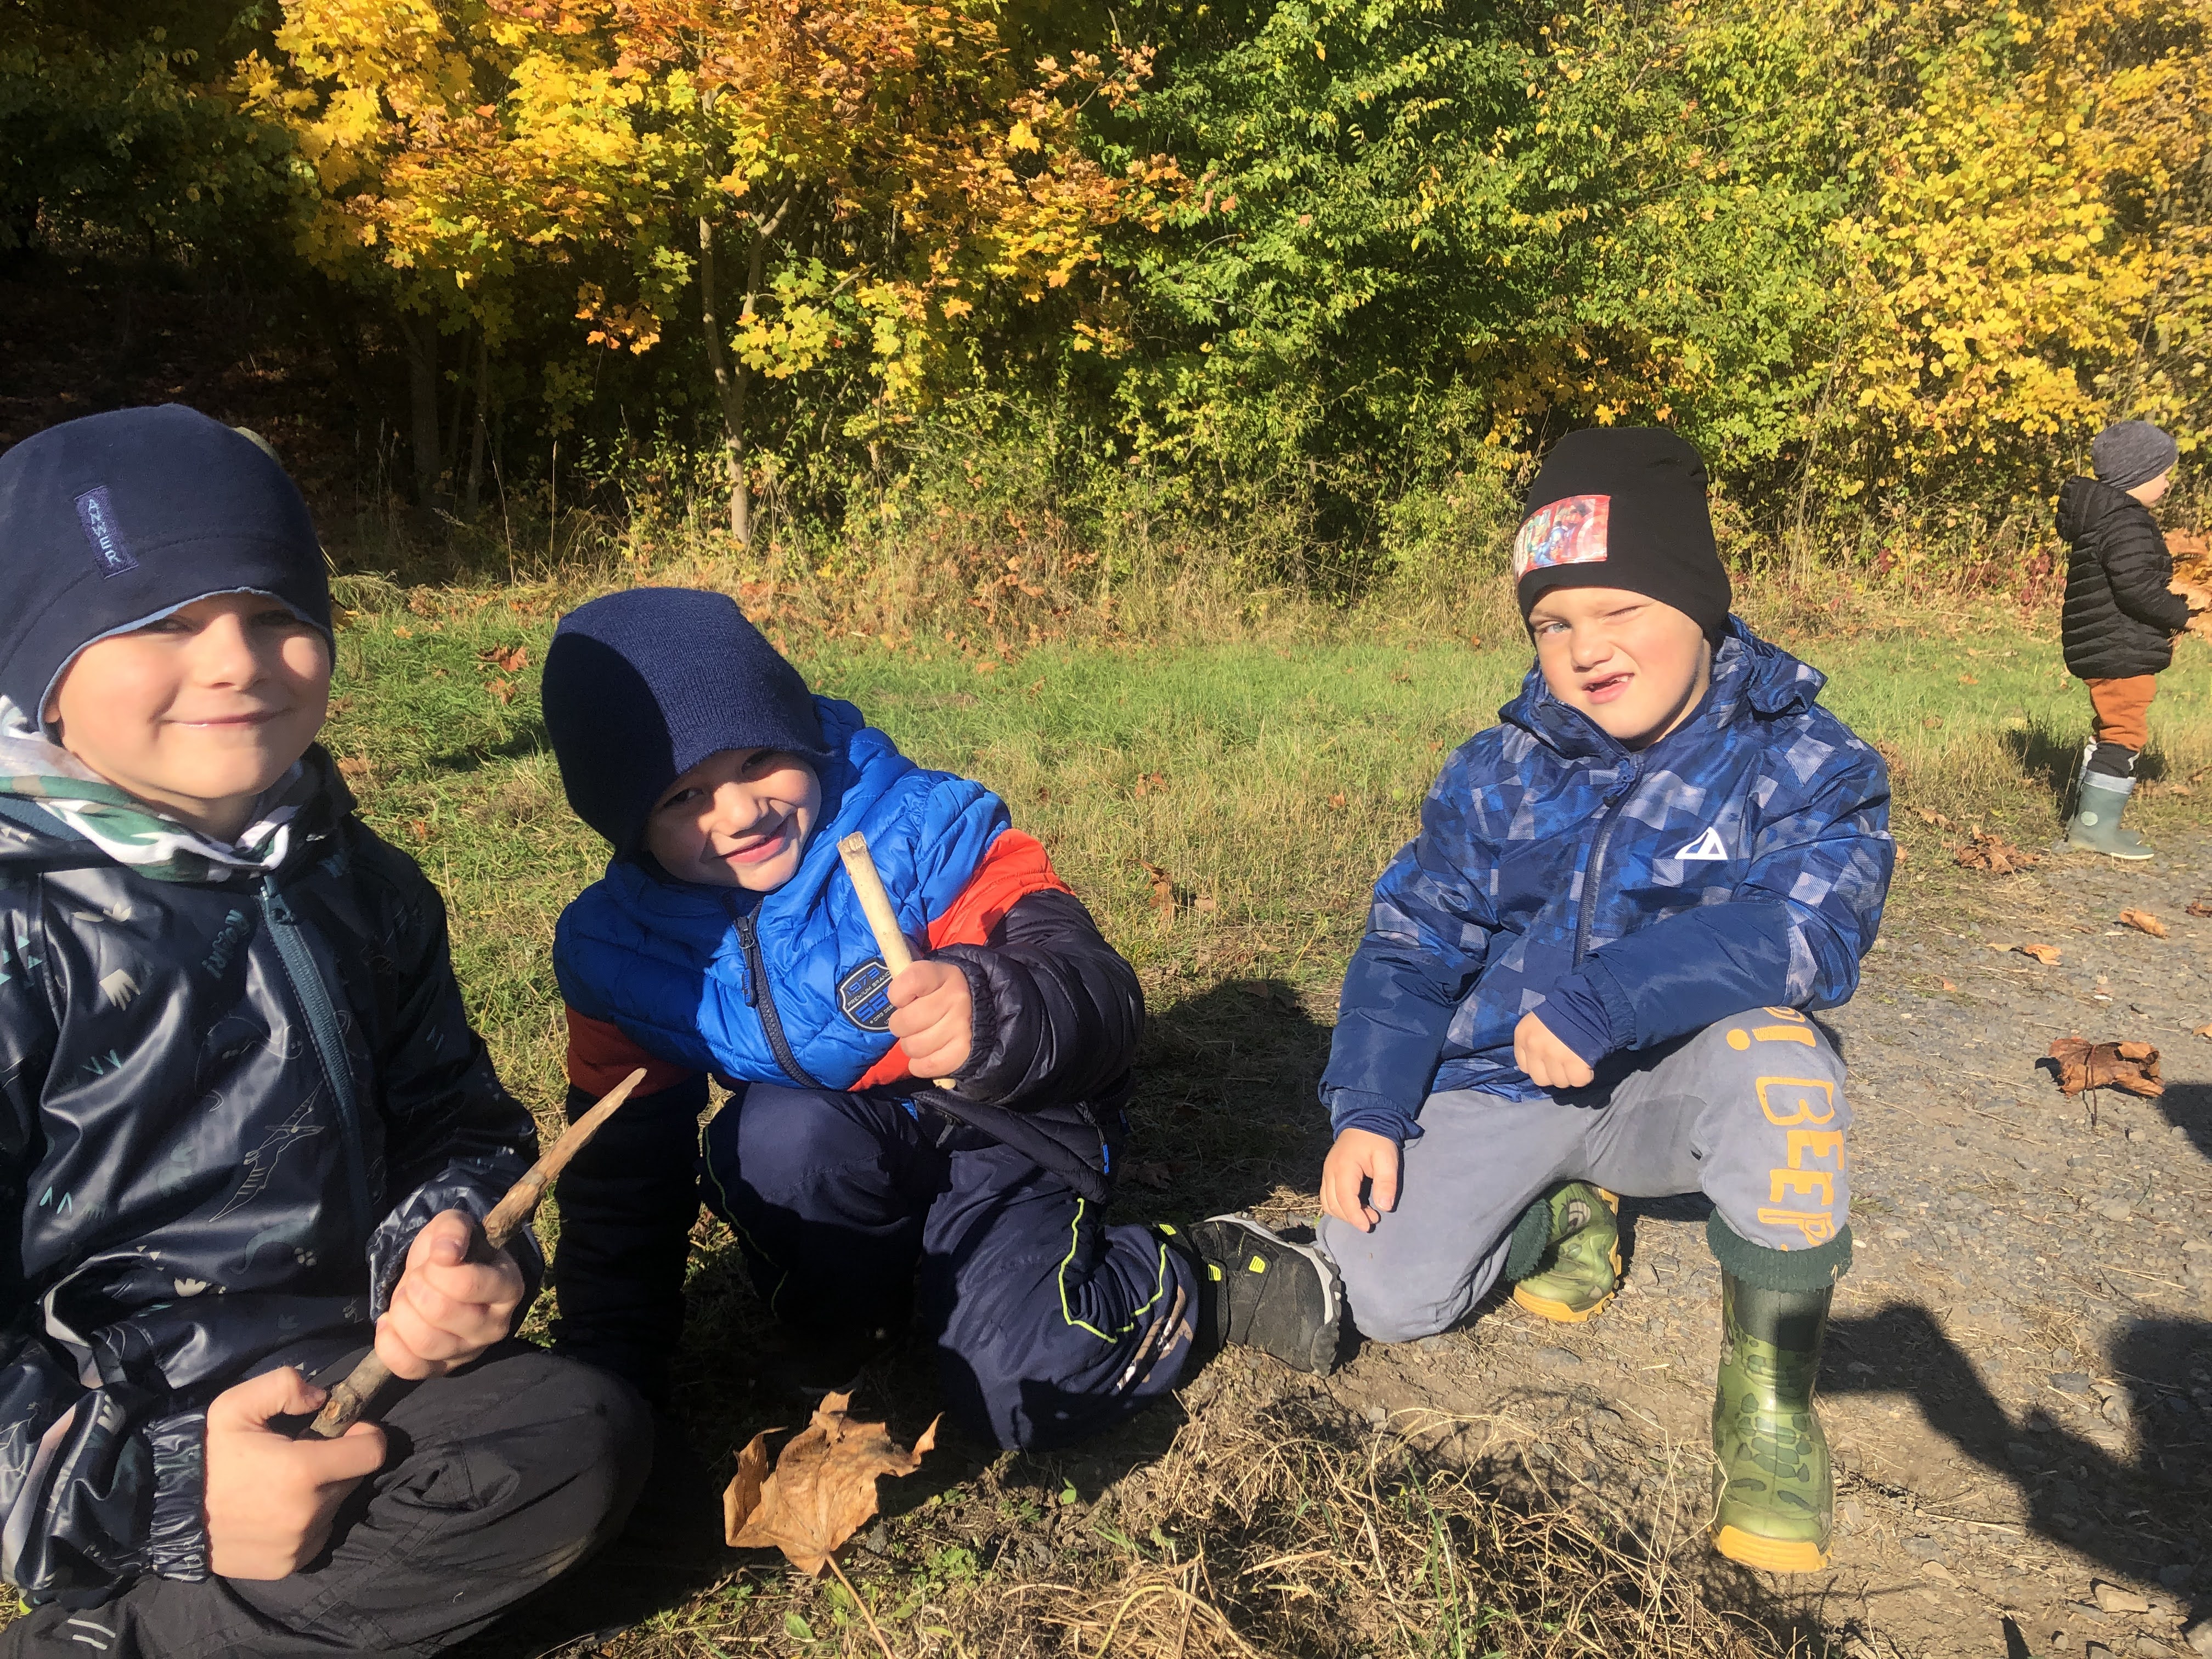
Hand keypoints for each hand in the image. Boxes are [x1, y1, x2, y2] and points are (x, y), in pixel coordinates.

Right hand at [205, 1367, 384, 1579]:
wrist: (162, 1514)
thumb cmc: (205, 1456)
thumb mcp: (235, 1405)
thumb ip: (284, 1386)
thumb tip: (322, 1397)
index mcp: (302, 1472)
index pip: (373, 1452)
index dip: (364, 1435)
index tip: (343, 1429)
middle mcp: (308, 1513)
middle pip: (353, 1479)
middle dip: (337, 1462)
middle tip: (302, 1455)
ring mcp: (298, 1545)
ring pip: (335, 1507)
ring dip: (322, 1493)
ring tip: (281, 1485)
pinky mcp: (287, 1566)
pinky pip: (316, 1536)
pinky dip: (306, 1522)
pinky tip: (274, 1512)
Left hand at [373, 1209, 523, 1382]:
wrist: (441, 1277)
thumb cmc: (453, 1251)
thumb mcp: (453, 1226)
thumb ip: (453, 1229)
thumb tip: (446, 1253)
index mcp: (508, 1287)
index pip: (466, 1285)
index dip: (436, 1270)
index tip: (434, 1259)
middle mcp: (495, 1326)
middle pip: (441, 1313)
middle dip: (415, 1288)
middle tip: (416, 1278)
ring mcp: (469, 1352)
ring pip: (425, 1342)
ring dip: (402, 1313)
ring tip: (405, 1299)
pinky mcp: (443, 1370)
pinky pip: (409, 1368)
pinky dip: (388, 1343)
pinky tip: (389, 1323)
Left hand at [886, 959, 972, 1077]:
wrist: (985, 1009)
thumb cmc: (945, 994)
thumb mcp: (932, 978)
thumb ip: (910, 982)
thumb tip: (891, 993)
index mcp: (945, 974)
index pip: (911, 981)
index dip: (897, 994)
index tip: (902, 999)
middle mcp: (957, 998)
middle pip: (906, 1020)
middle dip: (900, 1025)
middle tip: (909, 1023)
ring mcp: (962, 1026)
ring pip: (914, 1046)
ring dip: (910, 1046)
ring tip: (919, 1038)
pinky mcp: (964, 1051)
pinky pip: (928, 1065)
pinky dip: (920, 1065)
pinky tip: (925, 1056)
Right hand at [1320, 1127, 1400, 1232]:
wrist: (1365, 1120)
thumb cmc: (1378, 1140)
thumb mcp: (1387, 1158)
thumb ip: (1386, 1182)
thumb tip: (1385, 1207)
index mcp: (1344, 1167)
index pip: (1344, 1199)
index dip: (1355, 1216)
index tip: (1368, 1226)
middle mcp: (1330, 1171)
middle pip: (1333, 1204)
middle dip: (1351, 1217)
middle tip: (1373, 1218)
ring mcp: (1326, 1172)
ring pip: (1327, 1202)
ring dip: (1343, 1213)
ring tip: (1364, 1213)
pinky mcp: (1328, 1173)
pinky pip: (1326, 1195)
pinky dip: (1338, 1205)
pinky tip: (1354, 1206)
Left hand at [1514, 1012, 1594, 1089]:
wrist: (1584, 999)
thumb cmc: (1560, 1008)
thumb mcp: (1536, 1020)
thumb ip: (1532, 1041)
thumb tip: (1539, 1065)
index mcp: (1523, 1035)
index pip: (1524, 1067)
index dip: (1539, 1067)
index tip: (1549, 1062)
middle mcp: (1535, 1047)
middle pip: (1541, 1079)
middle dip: (1553, 1074)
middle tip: (1564, 1063)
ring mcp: (1554, 1055)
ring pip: (1560, 1082)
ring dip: (1569, 1075)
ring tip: (1576, 1061)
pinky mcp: (1575, 1061)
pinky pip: (1578, 1080)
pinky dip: (1584, 1075)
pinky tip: (1586, 1064)